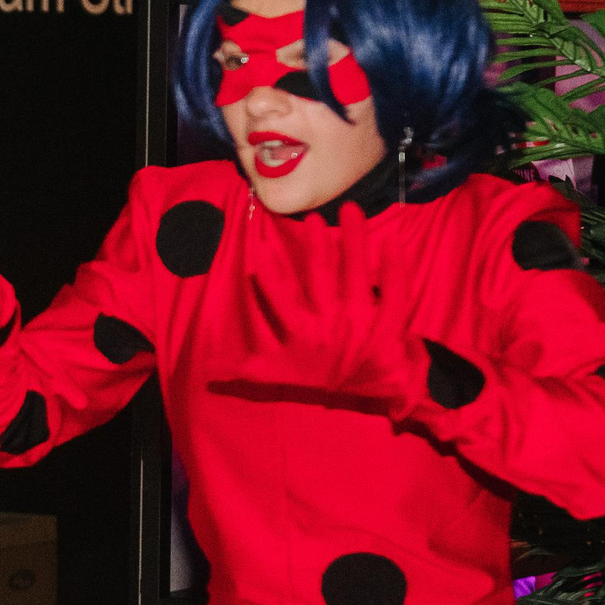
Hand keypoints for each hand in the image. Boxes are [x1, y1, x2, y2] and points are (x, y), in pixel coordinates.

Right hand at [206, 226, 414, 407]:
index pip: (282, 297)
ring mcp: (363, 320)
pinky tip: (391, 242)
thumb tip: (208, 373)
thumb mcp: (278, 376)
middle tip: (313, 219)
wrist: (369, 394)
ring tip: (351, 210)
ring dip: (354, 241)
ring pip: (357, 274)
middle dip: (315, 245)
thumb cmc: (319, 379)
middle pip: (322, 276)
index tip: (260, 248)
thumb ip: (246, 370)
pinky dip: (395, 268)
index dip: (271, 274)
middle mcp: (331, 322)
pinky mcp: (390, 322)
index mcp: (303, 332)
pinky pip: (396, 291)